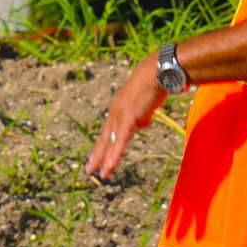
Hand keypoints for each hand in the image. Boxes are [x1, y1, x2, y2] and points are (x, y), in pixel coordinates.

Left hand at [85, 54, 166, 180]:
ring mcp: (120, 115)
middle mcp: (115, 111)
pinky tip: (110, 166)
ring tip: (100, 174)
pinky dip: (115, 155)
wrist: (156, 72)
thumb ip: (141, 115)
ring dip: (104, 160)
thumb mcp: (145, 104)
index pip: (108, 130)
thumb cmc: (154, 84)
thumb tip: (141, 125)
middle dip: (97, 155)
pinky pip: (120, 141)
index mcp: (118, 108)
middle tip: (90, 169)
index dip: (103, 144)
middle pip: (104, 137)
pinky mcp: (128, 118)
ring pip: (110, 142)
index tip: (97, 156)